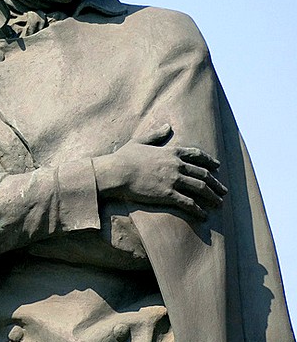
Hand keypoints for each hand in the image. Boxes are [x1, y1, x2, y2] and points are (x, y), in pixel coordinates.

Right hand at [93, 124, 227, 219]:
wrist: (117, 172)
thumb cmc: (124, 157)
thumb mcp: (140, 141)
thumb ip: (156, 134)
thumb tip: (168, 126)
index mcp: (170, 152)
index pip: (196, 155)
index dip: (209, 161)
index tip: (218, 167)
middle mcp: (176, 165)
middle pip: (203, 174)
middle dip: (216, 183)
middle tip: (224, 191)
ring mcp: (173, 180)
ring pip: (200, 188)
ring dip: (212, 197)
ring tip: (220, 204)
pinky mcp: (168, 194)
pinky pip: (189, 203)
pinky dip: (198, 210)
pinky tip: (204, 215)